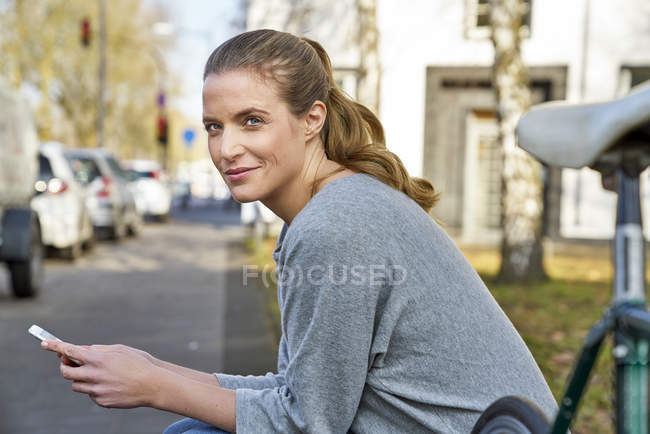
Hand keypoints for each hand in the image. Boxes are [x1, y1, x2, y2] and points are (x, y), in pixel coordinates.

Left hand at [41, 340, 160, 408]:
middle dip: (65, 366)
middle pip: (66, 372)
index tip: (45, 343)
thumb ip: (98, 350)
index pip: (70, 351)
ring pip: (76, 385)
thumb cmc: (138, 363)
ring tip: (97, 374)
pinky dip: (95, 388)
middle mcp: (94, 375)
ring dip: (80, 379)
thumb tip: (82, 351)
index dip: (55, 346)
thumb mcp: (119, 350)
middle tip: (69, 362)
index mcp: (98, 359)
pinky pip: (90, 394)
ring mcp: (97, 390)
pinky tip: (110, 385)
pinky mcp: (101, 401)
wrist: (153, 385)